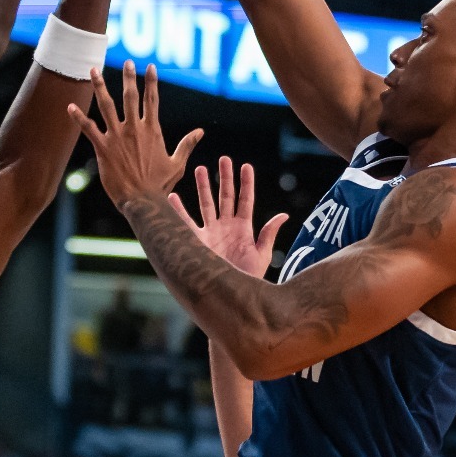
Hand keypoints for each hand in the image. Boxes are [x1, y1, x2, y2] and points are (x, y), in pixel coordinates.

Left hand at [68, 62, 202, 209]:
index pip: (152, 100)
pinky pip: (89, 129)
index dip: (151, 82)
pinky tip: (70, 107)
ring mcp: (117, 137)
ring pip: (107, 105)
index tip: (150, 67)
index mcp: (152, 130)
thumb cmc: (160, 185)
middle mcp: (134, 129)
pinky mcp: (103, 148)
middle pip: (131, 96)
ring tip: (93, 70)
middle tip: (127, 62)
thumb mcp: (177, 164)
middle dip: (129, 78)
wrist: (142, 201)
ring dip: (99, 86)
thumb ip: (187, 145)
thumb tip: (200, 131)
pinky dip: (78, 118)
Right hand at [170, 157, 287, 276]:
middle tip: (224, 159)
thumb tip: (283, 215)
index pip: (245, 200)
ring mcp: (210, 233)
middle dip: (224, 177)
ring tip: (200, 168)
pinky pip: (185, 223)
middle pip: (225, 196)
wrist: (230, 297)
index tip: (245, 166)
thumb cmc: (249, 278)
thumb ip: (268, 234)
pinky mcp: (196, 242)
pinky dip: (178, 211)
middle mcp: (226, 227)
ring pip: (206, 204)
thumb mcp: (262, 255)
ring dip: (203, 187)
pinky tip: (172, 197)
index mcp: (243, 228)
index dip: (246, 183)